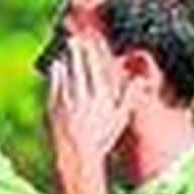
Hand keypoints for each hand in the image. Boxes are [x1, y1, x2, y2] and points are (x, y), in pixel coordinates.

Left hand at [48, 36, 130, 171]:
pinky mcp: (54, 108)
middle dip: (78, 51)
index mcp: (101, 98)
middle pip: (80, 68)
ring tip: (68, 45)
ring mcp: (67, 102)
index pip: (96, 70)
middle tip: (76, 37)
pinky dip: (56, 73)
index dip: (93, 54)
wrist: (78, 156)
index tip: (91, 41)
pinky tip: (57, 64)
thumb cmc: (102, 138)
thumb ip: (128, 96)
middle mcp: (83, 97)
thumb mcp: (120, 118)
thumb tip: (139, 79)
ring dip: (67, 58)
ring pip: (66, 74)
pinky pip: (55, 85)